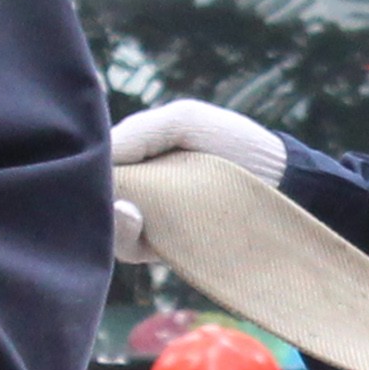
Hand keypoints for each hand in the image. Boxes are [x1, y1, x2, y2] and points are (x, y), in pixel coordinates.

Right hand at [108, 100, 286, 264]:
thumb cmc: (235, 144)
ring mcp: (147, 220)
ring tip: (133, 212)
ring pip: (105, 225)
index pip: (91, 163)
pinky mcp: (162, 248)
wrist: (284, 184)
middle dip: (95, 198)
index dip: (84, 169)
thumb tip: (95, 160)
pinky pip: (129, 248)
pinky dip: (127, 238)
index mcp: (136, 154)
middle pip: (91, 199)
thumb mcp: (185, 121)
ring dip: (112, 221)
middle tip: (117, 197)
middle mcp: (135, 188)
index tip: (91, 172)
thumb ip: (139, 131)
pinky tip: (139, 224)